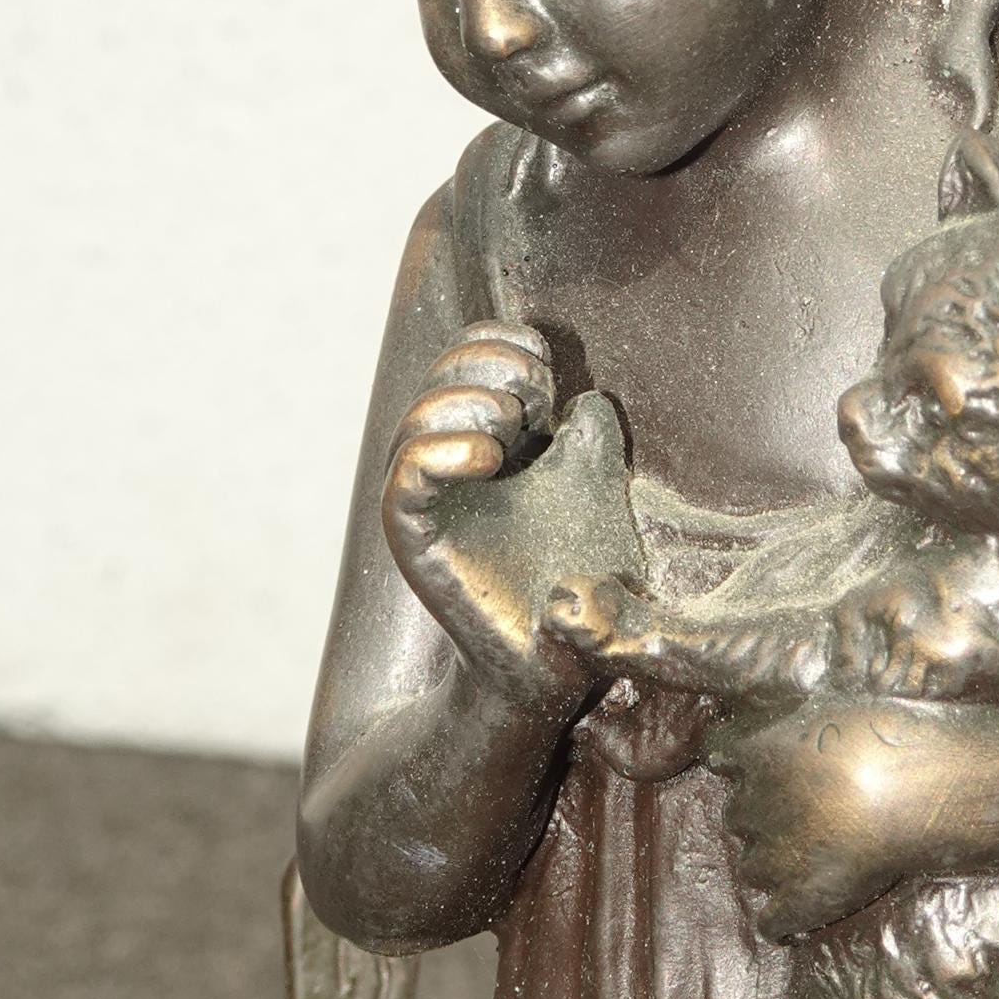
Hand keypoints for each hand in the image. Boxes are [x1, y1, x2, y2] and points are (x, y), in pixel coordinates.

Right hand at [384, 322, 642, 710]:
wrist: (561, 654)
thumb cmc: (574, 570)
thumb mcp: (593, 486)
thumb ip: (589, 436)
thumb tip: (585, 398)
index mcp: (483, 437)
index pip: (466, 357)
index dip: (503, 344)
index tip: (548, 373)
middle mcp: (446, 462)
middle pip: (441, 376)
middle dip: (492, 368)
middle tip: (536, 401)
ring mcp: (429, 499)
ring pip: (417, 419)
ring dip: (471, 404)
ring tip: (515, 428)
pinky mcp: (417, 539)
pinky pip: (405, 477)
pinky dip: (442, 451)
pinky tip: (492, 458)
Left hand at [708, 695, 947, 939]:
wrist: (913, 791)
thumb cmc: (890, 740)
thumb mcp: (838, 708)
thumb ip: (809, 722)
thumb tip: (803, 723)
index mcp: (761, 753)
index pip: (724, 761)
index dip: (742, 770)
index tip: (761, 775)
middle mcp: (755, 804)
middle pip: (737, 817)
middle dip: (761, 819)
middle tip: (803, 819)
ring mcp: (772, 857)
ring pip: (752, 869)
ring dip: (773, 867)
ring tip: (811, 866)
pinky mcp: (797, 901)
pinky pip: (771, 922)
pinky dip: (783, 921)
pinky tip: (802, 917)